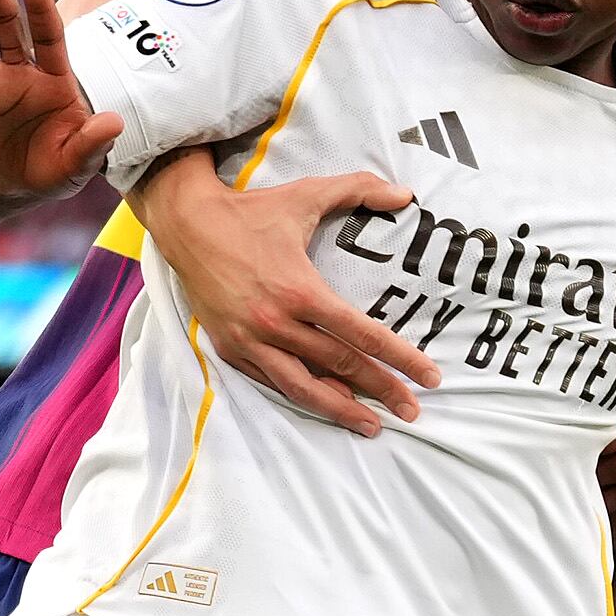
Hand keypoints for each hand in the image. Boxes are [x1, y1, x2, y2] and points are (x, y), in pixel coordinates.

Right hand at [143, 166, 437, 435]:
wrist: (186, 224)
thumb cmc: (249, 211)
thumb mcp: (306, 194)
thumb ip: (358, 190)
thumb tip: (406, 194)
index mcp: (300, 290)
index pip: (362, 334)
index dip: (400, 358)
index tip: (428, 376)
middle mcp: (277, 323)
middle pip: (341, 366)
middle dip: (382, 390)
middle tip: (413, 410)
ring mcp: (251, 340)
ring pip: (305, 387)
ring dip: (342, 409)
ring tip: (373, 425)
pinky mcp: (231, 349)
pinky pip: (273, 381)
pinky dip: (302, 396)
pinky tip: (327, 404)